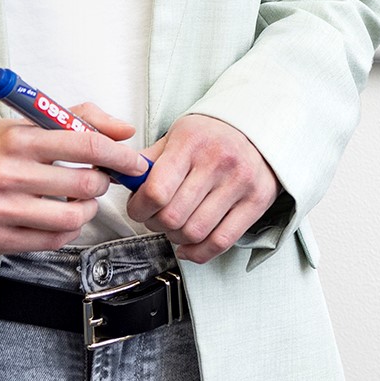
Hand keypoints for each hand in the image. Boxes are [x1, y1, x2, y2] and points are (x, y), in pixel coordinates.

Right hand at [0, 108, 147, 254]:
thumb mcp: (22, 123)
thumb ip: (76, 119)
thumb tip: (124, 131)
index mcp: (18, 138)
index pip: (85, 145)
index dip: (119, 156)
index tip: (135, 163)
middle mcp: (7, 173)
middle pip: (84, 184)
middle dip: (102, 184)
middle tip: (99, 181)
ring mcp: (0, 209)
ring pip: (71, 217)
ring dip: (87, 210)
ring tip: (80, 202)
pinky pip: (51, 241)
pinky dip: (66, 230)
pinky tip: (61, 219)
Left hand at [125, 114, 278, 264]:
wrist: (259, 127)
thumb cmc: (212, 135)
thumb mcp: (177, 135)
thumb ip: (149, 160)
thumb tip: (120, 179)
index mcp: (192, 142)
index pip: (156, 191)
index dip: (139, 209)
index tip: (138, 208)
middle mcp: (218, 161)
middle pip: (173, 217)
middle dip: (156, 224)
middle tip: (156, 218)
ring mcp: (240, 183)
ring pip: (195, 232)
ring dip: (176, 238)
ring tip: (175, 227)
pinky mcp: (257, 201)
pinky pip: (221, 241)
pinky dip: (198, 253)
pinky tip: (188, 246)